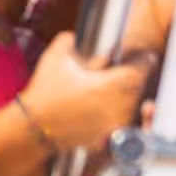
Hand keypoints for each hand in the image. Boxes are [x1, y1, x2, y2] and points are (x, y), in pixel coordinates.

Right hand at [21, 33, 151, 150]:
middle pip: (135, 88)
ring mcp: (112, 125)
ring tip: (102, 92)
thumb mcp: (53, 59)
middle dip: (129, 79)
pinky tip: (94, 110)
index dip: (143, 61)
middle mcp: (116, 106)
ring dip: (121, 97)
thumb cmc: (44, 93)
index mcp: (110, 85)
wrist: (32, 127)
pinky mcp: (104, 139)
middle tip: (117, 73)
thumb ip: (66, 42)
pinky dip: (110, 116)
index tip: (143, 56)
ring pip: (127, 106)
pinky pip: (115, 124)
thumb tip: (72, 37)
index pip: (140, 70)